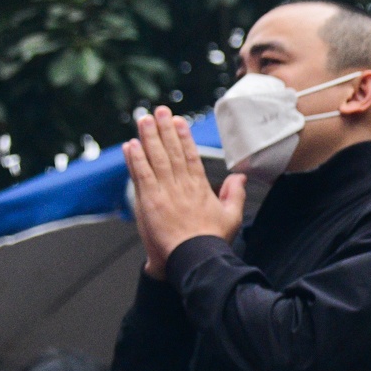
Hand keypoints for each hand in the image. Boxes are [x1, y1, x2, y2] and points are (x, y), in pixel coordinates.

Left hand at [124, 107, 244, 277]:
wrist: (194, 259)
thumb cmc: (212, 241)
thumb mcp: (232, 216)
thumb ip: (234, 193)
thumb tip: (240, 176)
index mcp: (200, 187)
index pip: (190, 155)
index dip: (183, 137)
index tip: (178, 121)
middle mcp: (182, 185)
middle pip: (172, 151)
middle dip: (165, 129)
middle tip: (160, 111)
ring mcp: (165, 192)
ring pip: (156, 158)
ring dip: (148, 137)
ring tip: (144, 119)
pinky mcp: (149, 201)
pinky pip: (141, 175)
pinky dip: (135, 159)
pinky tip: (131, 145)